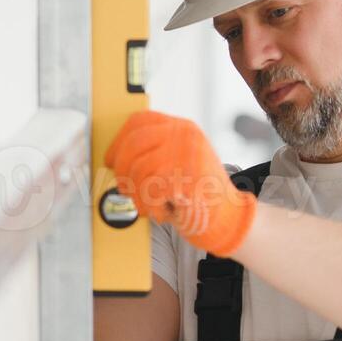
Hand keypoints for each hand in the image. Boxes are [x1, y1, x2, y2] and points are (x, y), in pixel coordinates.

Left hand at [102, 110, 257, 257]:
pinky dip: (151, 208)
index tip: (111, 161)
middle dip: (122, 170)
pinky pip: (149, 191)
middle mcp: (185, 136)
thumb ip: (156, 152)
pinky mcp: (185, 177)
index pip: (138, 121)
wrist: (230, 219)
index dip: (118, 142)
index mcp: (183, 128)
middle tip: (126, 190)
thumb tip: (115, 156)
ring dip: (138, 195)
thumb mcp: (180, 162)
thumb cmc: (199, 195)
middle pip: (133, 143)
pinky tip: (165, 212)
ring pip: (138, 169)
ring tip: (152, 205)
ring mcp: (186, 154)